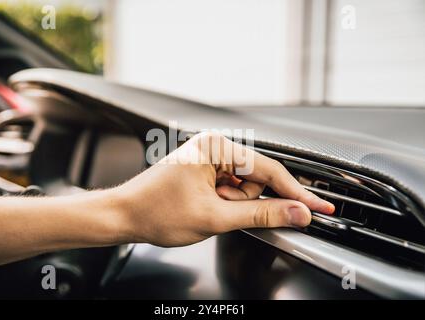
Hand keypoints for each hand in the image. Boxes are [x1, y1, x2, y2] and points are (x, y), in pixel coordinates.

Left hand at [109, 133, 333, 246]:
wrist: (125, 215)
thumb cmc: (157, 211)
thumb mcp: (214, 217)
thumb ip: (261, 214)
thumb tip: (295, 213)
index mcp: (216, 147)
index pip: (270, 171)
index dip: (296, 194)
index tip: (318, 208)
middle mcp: (214, 146)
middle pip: (257, 179)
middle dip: (244, 202)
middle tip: (220, 212)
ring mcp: (209, 156)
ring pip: (244, 186)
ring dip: (231, 204)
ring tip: (206, 209)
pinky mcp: (205, 168)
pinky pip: (230, 186)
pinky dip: (225, 201)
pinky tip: (205, 206)